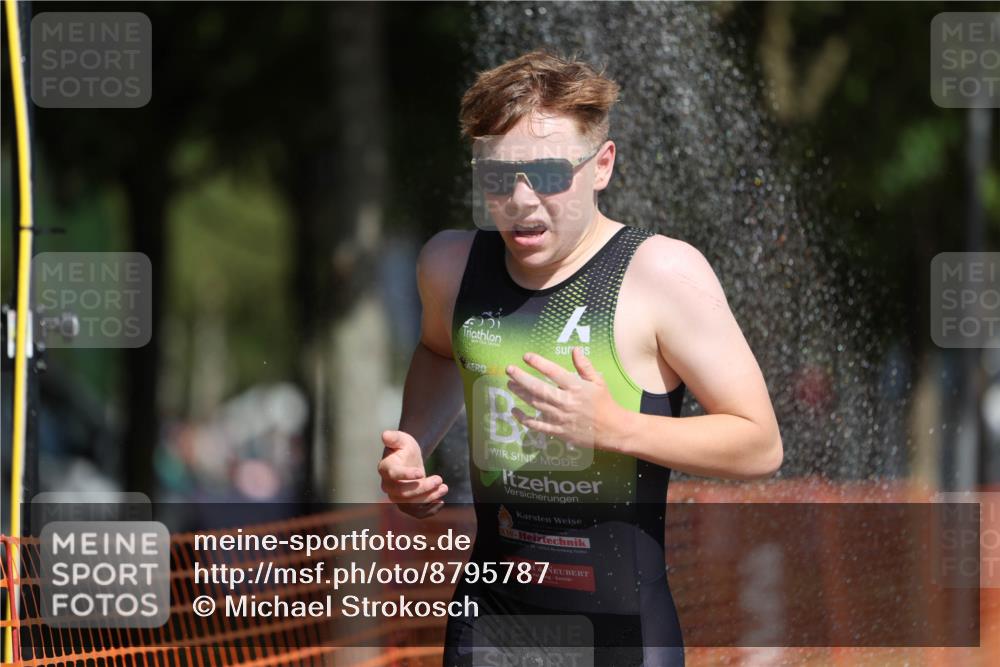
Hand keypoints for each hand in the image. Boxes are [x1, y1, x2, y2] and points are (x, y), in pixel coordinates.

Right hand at [377, 430, 448, 518]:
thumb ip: (394, 437)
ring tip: (444, 487)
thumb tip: (385, 435)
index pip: (394, 474)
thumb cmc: (404, 448)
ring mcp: (396, 496)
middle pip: (403, 493)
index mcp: (385, 468)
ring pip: (411, 504)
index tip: (421, 472)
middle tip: (439, 479)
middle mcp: (388, 485)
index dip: (406, 475)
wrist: (409, 459)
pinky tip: (441, 502)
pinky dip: (429, 510)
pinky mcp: (406, 504)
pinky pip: (416, 512)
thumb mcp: (402, 439)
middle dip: (423, 488)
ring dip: (429, 498)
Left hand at [505, 347, 625, 450]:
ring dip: (520, 394)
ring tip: (510, 384)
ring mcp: (561, 417)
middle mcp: (566, 401)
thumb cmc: (604, 402)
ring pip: (536, 404)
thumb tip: (574, 349)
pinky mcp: (558, 431)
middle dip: (522, 378)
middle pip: (539, 388)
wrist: (612, 429)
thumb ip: (584, 366)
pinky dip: (524, 419)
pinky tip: (514, 411)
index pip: (554, 372)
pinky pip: (537, 425)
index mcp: (576, 387)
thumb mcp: (598, 381)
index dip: (539, 363)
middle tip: (509, 370)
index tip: (526, 356)